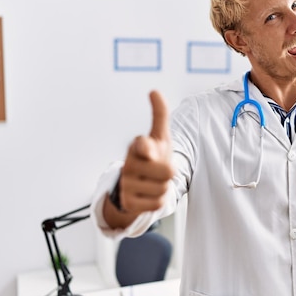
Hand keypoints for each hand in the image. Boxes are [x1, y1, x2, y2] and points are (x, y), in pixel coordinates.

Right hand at [117, 90, 174, 214]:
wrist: (135, 184)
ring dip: (164, 187)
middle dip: (169, 172)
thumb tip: (154, 91)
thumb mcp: (158, 136)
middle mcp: (129, 164)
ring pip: (164, 189)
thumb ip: (159, 115)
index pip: (143, 146)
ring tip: (153, 182)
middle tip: (159, 170)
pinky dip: (158, 200)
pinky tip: (148, 194)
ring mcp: (127, 184)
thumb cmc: (151, 156)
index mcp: (138, 146)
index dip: (146, 147)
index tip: (146, 144)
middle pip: (168, 172)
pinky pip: (158, 203)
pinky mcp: (128, 202)